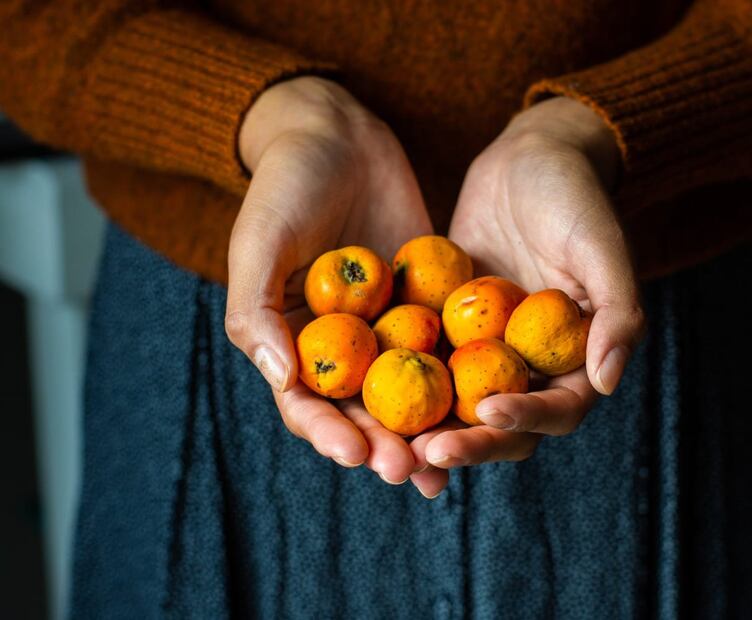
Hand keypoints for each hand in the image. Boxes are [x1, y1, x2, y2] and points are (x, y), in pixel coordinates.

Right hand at [225, 77, 431, 482]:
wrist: (337, 133)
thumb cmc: (284, 185)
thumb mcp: (259, 242)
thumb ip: (256, 310)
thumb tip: (280, 378)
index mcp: (291, 342)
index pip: (306, 404)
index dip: (327, 433)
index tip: (353, 453)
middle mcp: (341, 346)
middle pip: (360, 411)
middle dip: (381, 445)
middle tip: (406, 470)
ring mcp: (387, 329)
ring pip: (407, 393)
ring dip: (423, 430)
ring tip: (443, 462)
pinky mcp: (428, 306)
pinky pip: (445, 349)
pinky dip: (460, 382)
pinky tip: (482, 408)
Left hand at [409, 97, 645, 497]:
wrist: (530, 156)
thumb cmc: (575, 197)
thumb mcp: (601, 247)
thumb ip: (618, 312)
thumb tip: (607, 382)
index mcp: (577, 360)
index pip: (557, 410)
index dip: (526, 420)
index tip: (489, 411)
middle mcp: (531, 365)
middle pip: (502, 423)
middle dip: (468, 443)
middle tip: (424, 453)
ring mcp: (487, 350)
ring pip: (457, 405)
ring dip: (427, 429)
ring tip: (389, 442)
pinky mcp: (448, 328)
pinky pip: (424, 362)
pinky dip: (400, 380)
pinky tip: (362, 392)